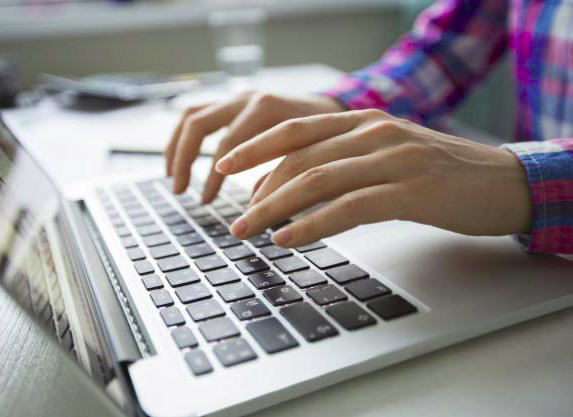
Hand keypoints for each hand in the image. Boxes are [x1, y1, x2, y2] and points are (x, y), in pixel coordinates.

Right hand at [165, 92, 343, 202]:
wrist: (336, 107)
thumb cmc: (328, 137)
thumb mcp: (311, 156)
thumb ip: (283, 176)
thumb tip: (254, 208)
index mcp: (267, 108)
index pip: (227, 144)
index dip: (213, 176)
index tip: (207, 201)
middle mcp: (247, 97)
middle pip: (199, 124)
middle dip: (185, 159)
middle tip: (180, 191)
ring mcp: (237, 97)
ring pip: (192, 116)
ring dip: (177, 147)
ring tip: (173, 178)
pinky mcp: (233, 102)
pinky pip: (197, 114)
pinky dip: (184, 138)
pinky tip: (181, 161)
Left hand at [215, 109, 532, 246]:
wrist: (502, 181)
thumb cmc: (441, 173)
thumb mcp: (387, 154)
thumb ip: (345, 161)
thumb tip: (296, 188)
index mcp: (364, 120)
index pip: (295, 128)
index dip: (255, 147)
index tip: (225, 166)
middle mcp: (373, 132)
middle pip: (298, 157)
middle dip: (257, 189)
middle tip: (234, 218)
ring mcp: (391, 159)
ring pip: (315, 180)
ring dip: (273, 209)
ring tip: (248, 231)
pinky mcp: (409, 191)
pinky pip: (347, 207)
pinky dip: (311, 224)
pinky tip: (287, 239)